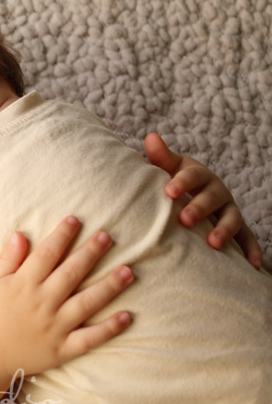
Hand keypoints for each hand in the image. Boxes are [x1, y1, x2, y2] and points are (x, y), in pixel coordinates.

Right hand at [0, 217, 133, 379]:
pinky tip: (126, 316)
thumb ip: (7, 260)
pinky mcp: (62, 349)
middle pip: (72, 272)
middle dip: (91, 253)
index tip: (75, 220)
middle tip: (108, 237)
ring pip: (88, 302)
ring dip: (110, 286)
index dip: (62, 235)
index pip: (47, 254)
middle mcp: (42, 303)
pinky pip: (90, 338)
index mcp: (23, 285)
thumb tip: (21, 234)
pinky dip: (109, 328)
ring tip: (128, 271)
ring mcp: (55, 327)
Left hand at [145, 132, 261, 268]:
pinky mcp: (236, 228)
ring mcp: (227, 210)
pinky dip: (251, 251)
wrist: (194, 193)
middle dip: (199, 208)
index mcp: (198, 175)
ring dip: (224, 230)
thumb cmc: (176, 180)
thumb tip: (151, 137)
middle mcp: (216, 191)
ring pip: (231, 218)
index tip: (169, 191)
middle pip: (211, 198)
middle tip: (184, 219)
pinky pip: (246, 239)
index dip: (182, 182)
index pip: (192, 175)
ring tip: (213, 243)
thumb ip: (161, 157)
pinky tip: (252, 266)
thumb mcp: (169, 167)